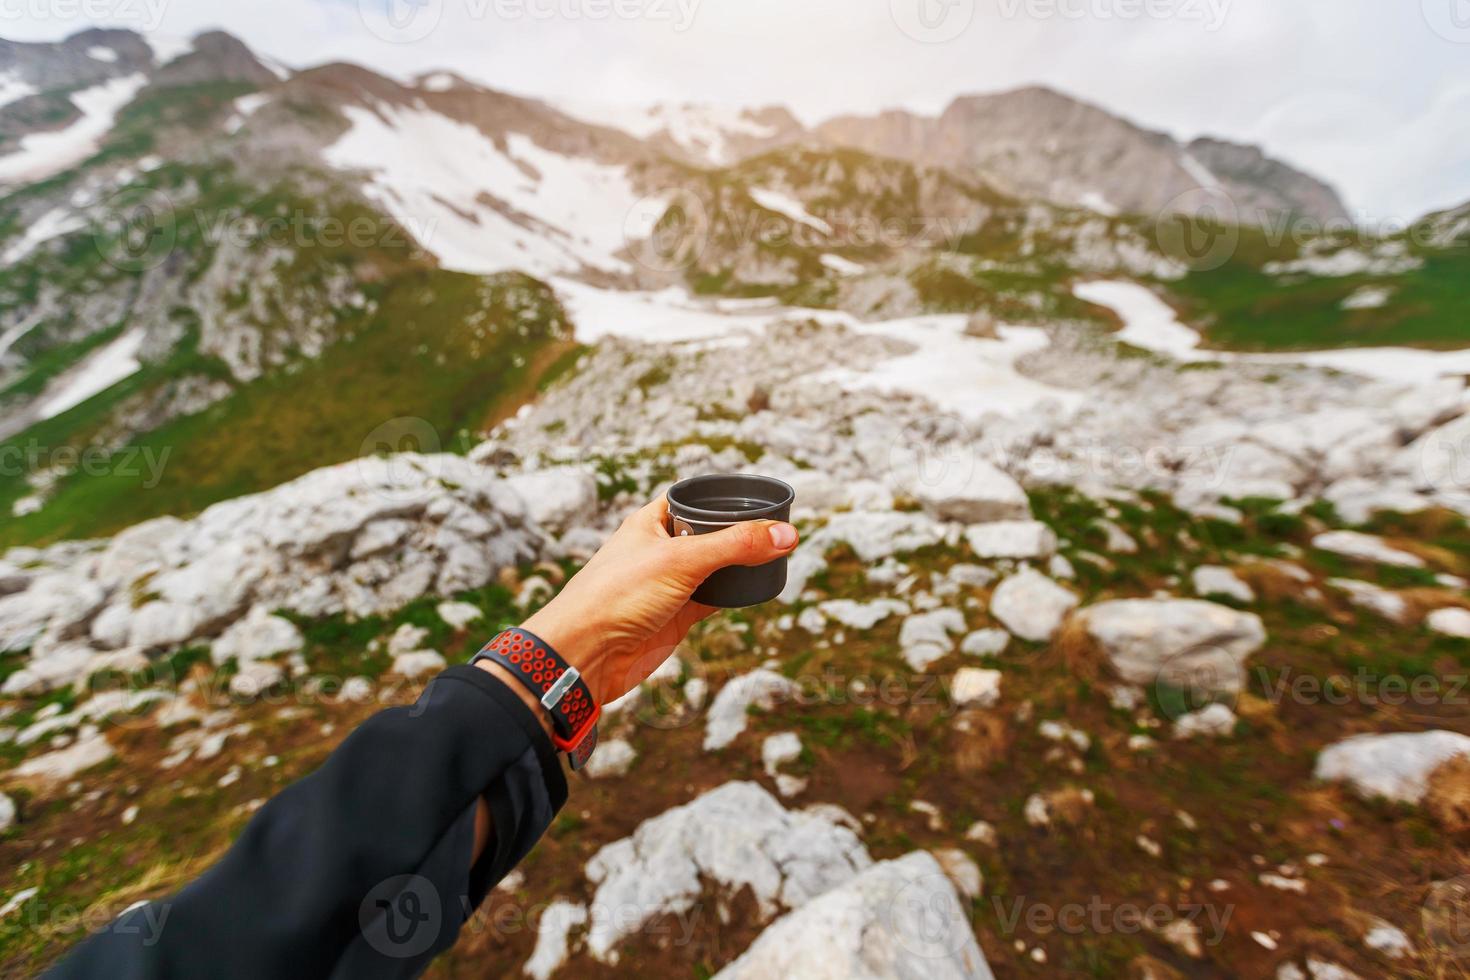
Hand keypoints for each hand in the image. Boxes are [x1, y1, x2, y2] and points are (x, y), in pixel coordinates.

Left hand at [502, 494, 798, 705]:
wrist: (587, 655)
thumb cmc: (617, 596)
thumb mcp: (682, 561)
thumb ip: (736, 545)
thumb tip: (787, 534)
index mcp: (651, 522)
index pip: (693, 499)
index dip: (723, 497)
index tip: (759, 497)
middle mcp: (660, 550)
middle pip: (709, 534)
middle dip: (739, 533)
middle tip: (779, 529)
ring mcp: (669, 584)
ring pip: (714, 568)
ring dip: (740, 565)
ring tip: (778, 555)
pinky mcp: (676, 616)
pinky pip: (713, 599)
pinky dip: (734, 595)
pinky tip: (756, 589)